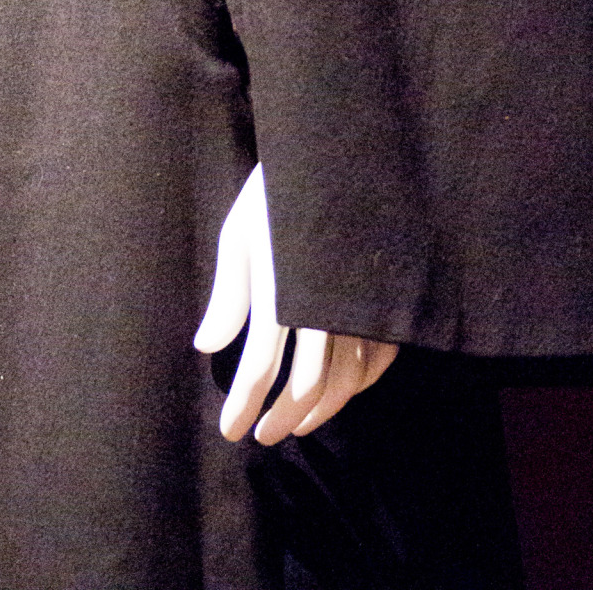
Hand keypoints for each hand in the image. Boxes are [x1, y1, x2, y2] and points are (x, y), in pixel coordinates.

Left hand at [193, 163, 397, 444]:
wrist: (334, 157)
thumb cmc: (278, 195)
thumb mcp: (242, 235)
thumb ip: (229, 295)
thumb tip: (206, 347)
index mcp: (282, 293)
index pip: (260, 368)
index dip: (245, 405)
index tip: (233, 431)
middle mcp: (325, 309)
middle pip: (305, 386)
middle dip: (281, 417)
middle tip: (263, 436)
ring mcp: (361, 307)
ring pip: (345, 381)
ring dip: (319, 411)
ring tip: (296, 425)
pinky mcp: (385, 301)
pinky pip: (378, 361)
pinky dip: (356, 387)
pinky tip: (338, 395)